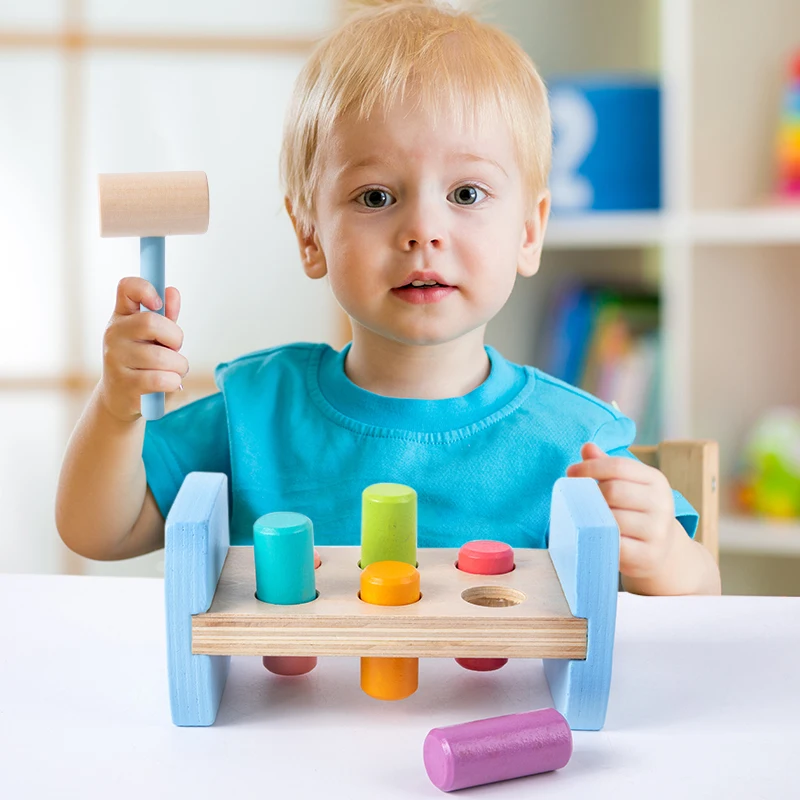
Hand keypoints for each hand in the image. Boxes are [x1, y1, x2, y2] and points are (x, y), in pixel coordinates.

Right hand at [98, 277, 188, 422]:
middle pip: (151, 322)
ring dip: (179, 366)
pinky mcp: (125, 384)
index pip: (127, 288)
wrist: (120, 399)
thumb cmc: (142, 362)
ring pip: (162, 357)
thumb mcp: (153, 336)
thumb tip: (172, 292)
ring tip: (173, 370)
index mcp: (122, 316)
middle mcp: (114, 334)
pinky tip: (169, 383)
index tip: (158, 303)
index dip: (146, 289)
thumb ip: (166, 315)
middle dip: (175, 337)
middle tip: (174, 348)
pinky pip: (162, 379)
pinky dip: (174, 382)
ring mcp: (116, 359)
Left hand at [566, 442, 678, 580]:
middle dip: (590, 494)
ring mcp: (657, 531)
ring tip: (583, 519)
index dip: (590, 467)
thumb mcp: (627, 484)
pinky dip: (600, 540)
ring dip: (592, 518)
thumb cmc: (635, 510)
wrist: (662, 549)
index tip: (571, 472)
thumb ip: (605, 465)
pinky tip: (592, 537)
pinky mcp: (649, 556)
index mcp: (656, 480)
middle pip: (614, 491)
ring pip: (613, 519)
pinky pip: (615, 546)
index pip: (619, 466)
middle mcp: (662, 504)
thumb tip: (587, 447)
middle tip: (576, 500)